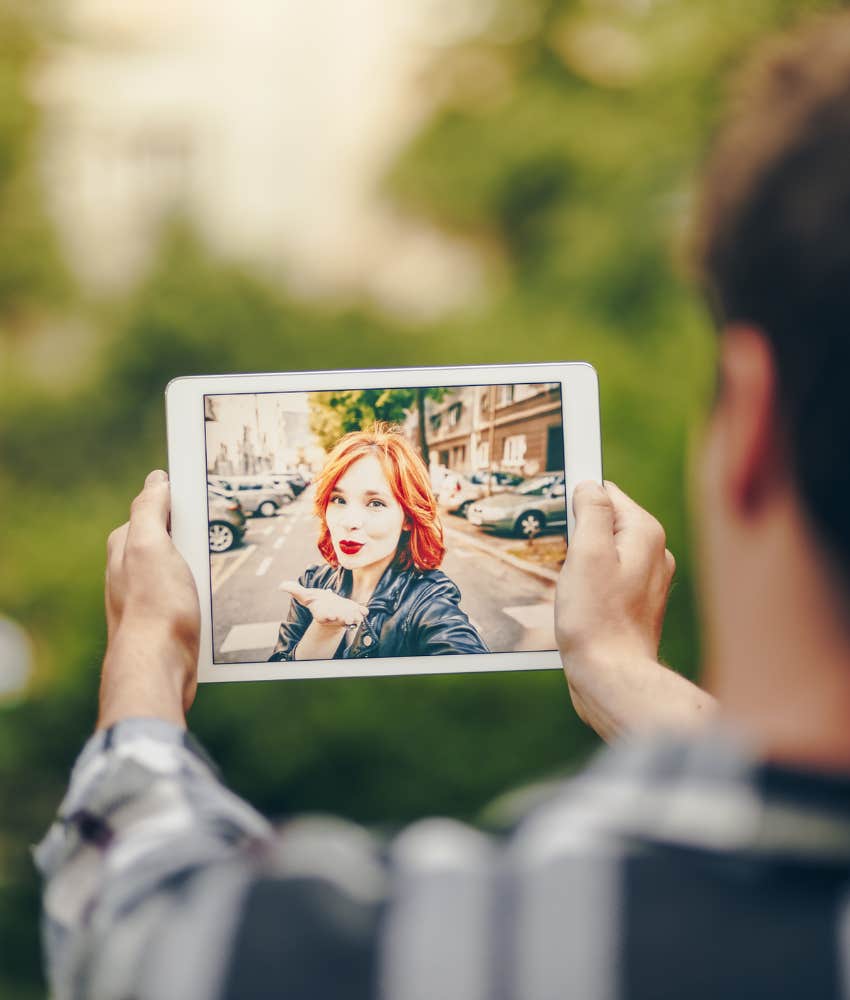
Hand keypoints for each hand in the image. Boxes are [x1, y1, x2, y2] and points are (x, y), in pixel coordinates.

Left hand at [98, 470, 200, 729]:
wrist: (159, 666)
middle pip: (167, 536)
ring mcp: (148, 595)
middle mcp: (131, 569)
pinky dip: (203, 586)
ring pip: (179, 565)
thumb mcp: (149, 546)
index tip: (203, 492)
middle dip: (191, 530)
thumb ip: (148, 510)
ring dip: (201, 562)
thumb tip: (156, 480)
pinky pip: (188, 591)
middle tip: (222, 528)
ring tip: (228, 561)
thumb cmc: (155, 607)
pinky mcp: (165, 618)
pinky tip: (219, 592)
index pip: (151, 508)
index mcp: (125, 546)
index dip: (176, 499)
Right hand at [280, 581, 367, 628]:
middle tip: (348, 619)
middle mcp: (334, 616)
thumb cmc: (316, 602)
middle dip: (343, 619)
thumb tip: (280, 585)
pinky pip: (359, 613)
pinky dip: (362, 612)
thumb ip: (294, 590)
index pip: (324, 616)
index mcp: (322, 614)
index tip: (331, 615)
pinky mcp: (353, 611)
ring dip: (355, 618)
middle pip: (339, 620)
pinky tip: (364, 611)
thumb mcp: (304, 596)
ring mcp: (344, 615)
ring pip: (351, 619)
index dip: (327, 616)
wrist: (328, 606)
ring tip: (358, 616)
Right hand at [557, 481, 674, 666]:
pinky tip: (580, 605)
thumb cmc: (596, 619)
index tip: (562, 526)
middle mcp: (654, 553)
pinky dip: (590, 584)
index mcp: (645, 533)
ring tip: (572, 588)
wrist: (612, 677)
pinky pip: (608, 578)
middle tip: (565, 563)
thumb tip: (590, 485)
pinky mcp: (636, 604)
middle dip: (579, 535)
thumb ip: (592, 511)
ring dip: (582, 562)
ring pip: (605, 552)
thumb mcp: (587, 553)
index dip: (578, 504)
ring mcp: (648, 580)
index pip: (607, 493)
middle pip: (606, 523)